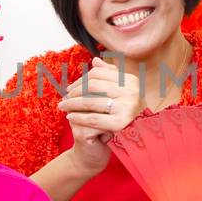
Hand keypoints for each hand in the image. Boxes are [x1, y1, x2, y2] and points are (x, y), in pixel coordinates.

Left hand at [59, 58, 142, 175]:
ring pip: (90, 102)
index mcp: (131, 81)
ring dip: (72, 104)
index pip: (99, 74)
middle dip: (75, 91)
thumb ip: (110, 76)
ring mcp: (127, 108)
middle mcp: (131, 92)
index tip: (71, 87)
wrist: (139, 139)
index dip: (81, 79)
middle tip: (65, 97)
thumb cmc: (127, 112)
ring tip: (62, 106)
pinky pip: (93, 118)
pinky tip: (70, 116)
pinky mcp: (121, 124)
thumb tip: (95, 61)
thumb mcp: (122, 92)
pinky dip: (79, 117)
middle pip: (93, 86)